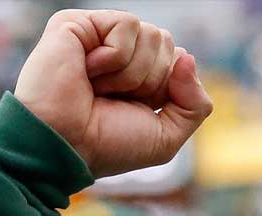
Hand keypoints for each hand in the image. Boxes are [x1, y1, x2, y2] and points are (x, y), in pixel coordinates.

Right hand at [13, 9, 212, 177]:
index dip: (167, 89)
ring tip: (98, 88)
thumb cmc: (108, 145)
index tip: (137, 109)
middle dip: (150, 80)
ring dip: (130, 73)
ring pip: (151, 34)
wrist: (66, 147)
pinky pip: (127, 24)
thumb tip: (188, 57)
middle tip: (115, 98)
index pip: (178, 60)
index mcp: (139, 74)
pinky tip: (88, 72)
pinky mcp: (77, 23)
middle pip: (166, 43)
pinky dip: (114, 58)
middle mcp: (119, 52)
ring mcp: (97, 35)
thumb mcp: (167, 136)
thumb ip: (195, 104)